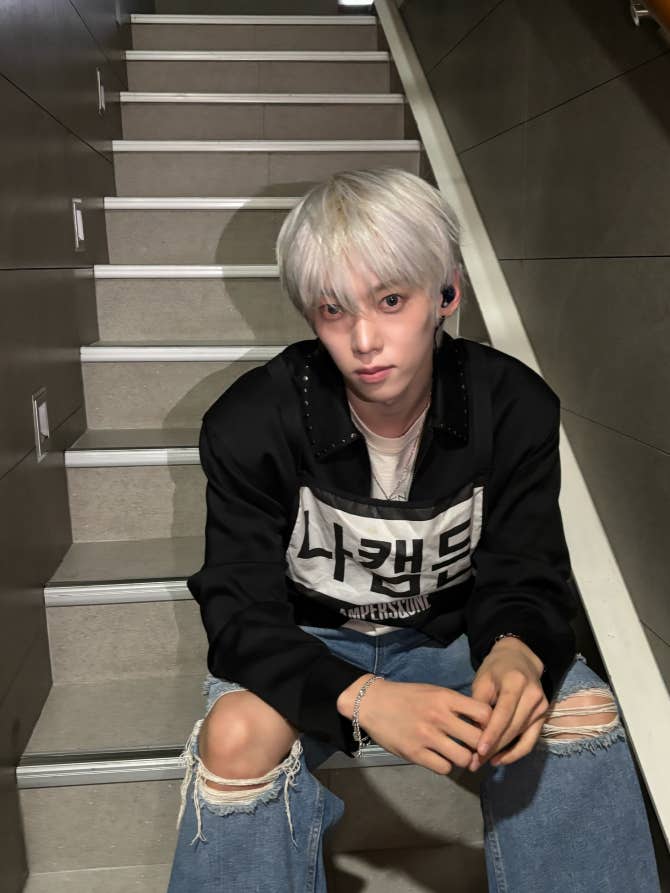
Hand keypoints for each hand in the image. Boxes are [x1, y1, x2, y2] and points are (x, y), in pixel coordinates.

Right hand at [352, 678, 493, 775]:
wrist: (373, 702)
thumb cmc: (407, 696)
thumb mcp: (434, 692)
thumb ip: (456, 705)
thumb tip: (482, 722)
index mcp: (445, 698)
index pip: (484, 714)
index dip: (491, 724)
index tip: (487, 730)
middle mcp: (439, 717)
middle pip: (478, 740)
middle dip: (481, 747)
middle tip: (476, 749)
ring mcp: (426, 736)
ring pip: (463, 758)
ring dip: (463, 759)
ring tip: (457, 754)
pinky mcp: (415, 753)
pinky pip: (444, 768)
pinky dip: (444, 765)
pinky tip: (439, 757)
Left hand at [467, 638, 548, 770]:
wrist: (519, 659)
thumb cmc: (496, 669)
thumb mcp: (482, 681)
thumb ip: (478, 705)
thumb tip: (475, 734)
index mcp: (516, 682)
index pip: (504, 713)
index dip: (492, 733)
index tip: (479, 751)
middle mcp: (533, 695)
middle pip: (513, 728)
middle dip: (494, 748)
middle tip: (475, 763)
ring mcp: (542, 707)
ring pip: (521, 737)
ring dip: (502, 753)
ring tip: (483, 763)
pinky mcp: (544, 716)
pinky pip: (531, 740)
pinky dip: (516, 753)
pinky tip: (500, 759)